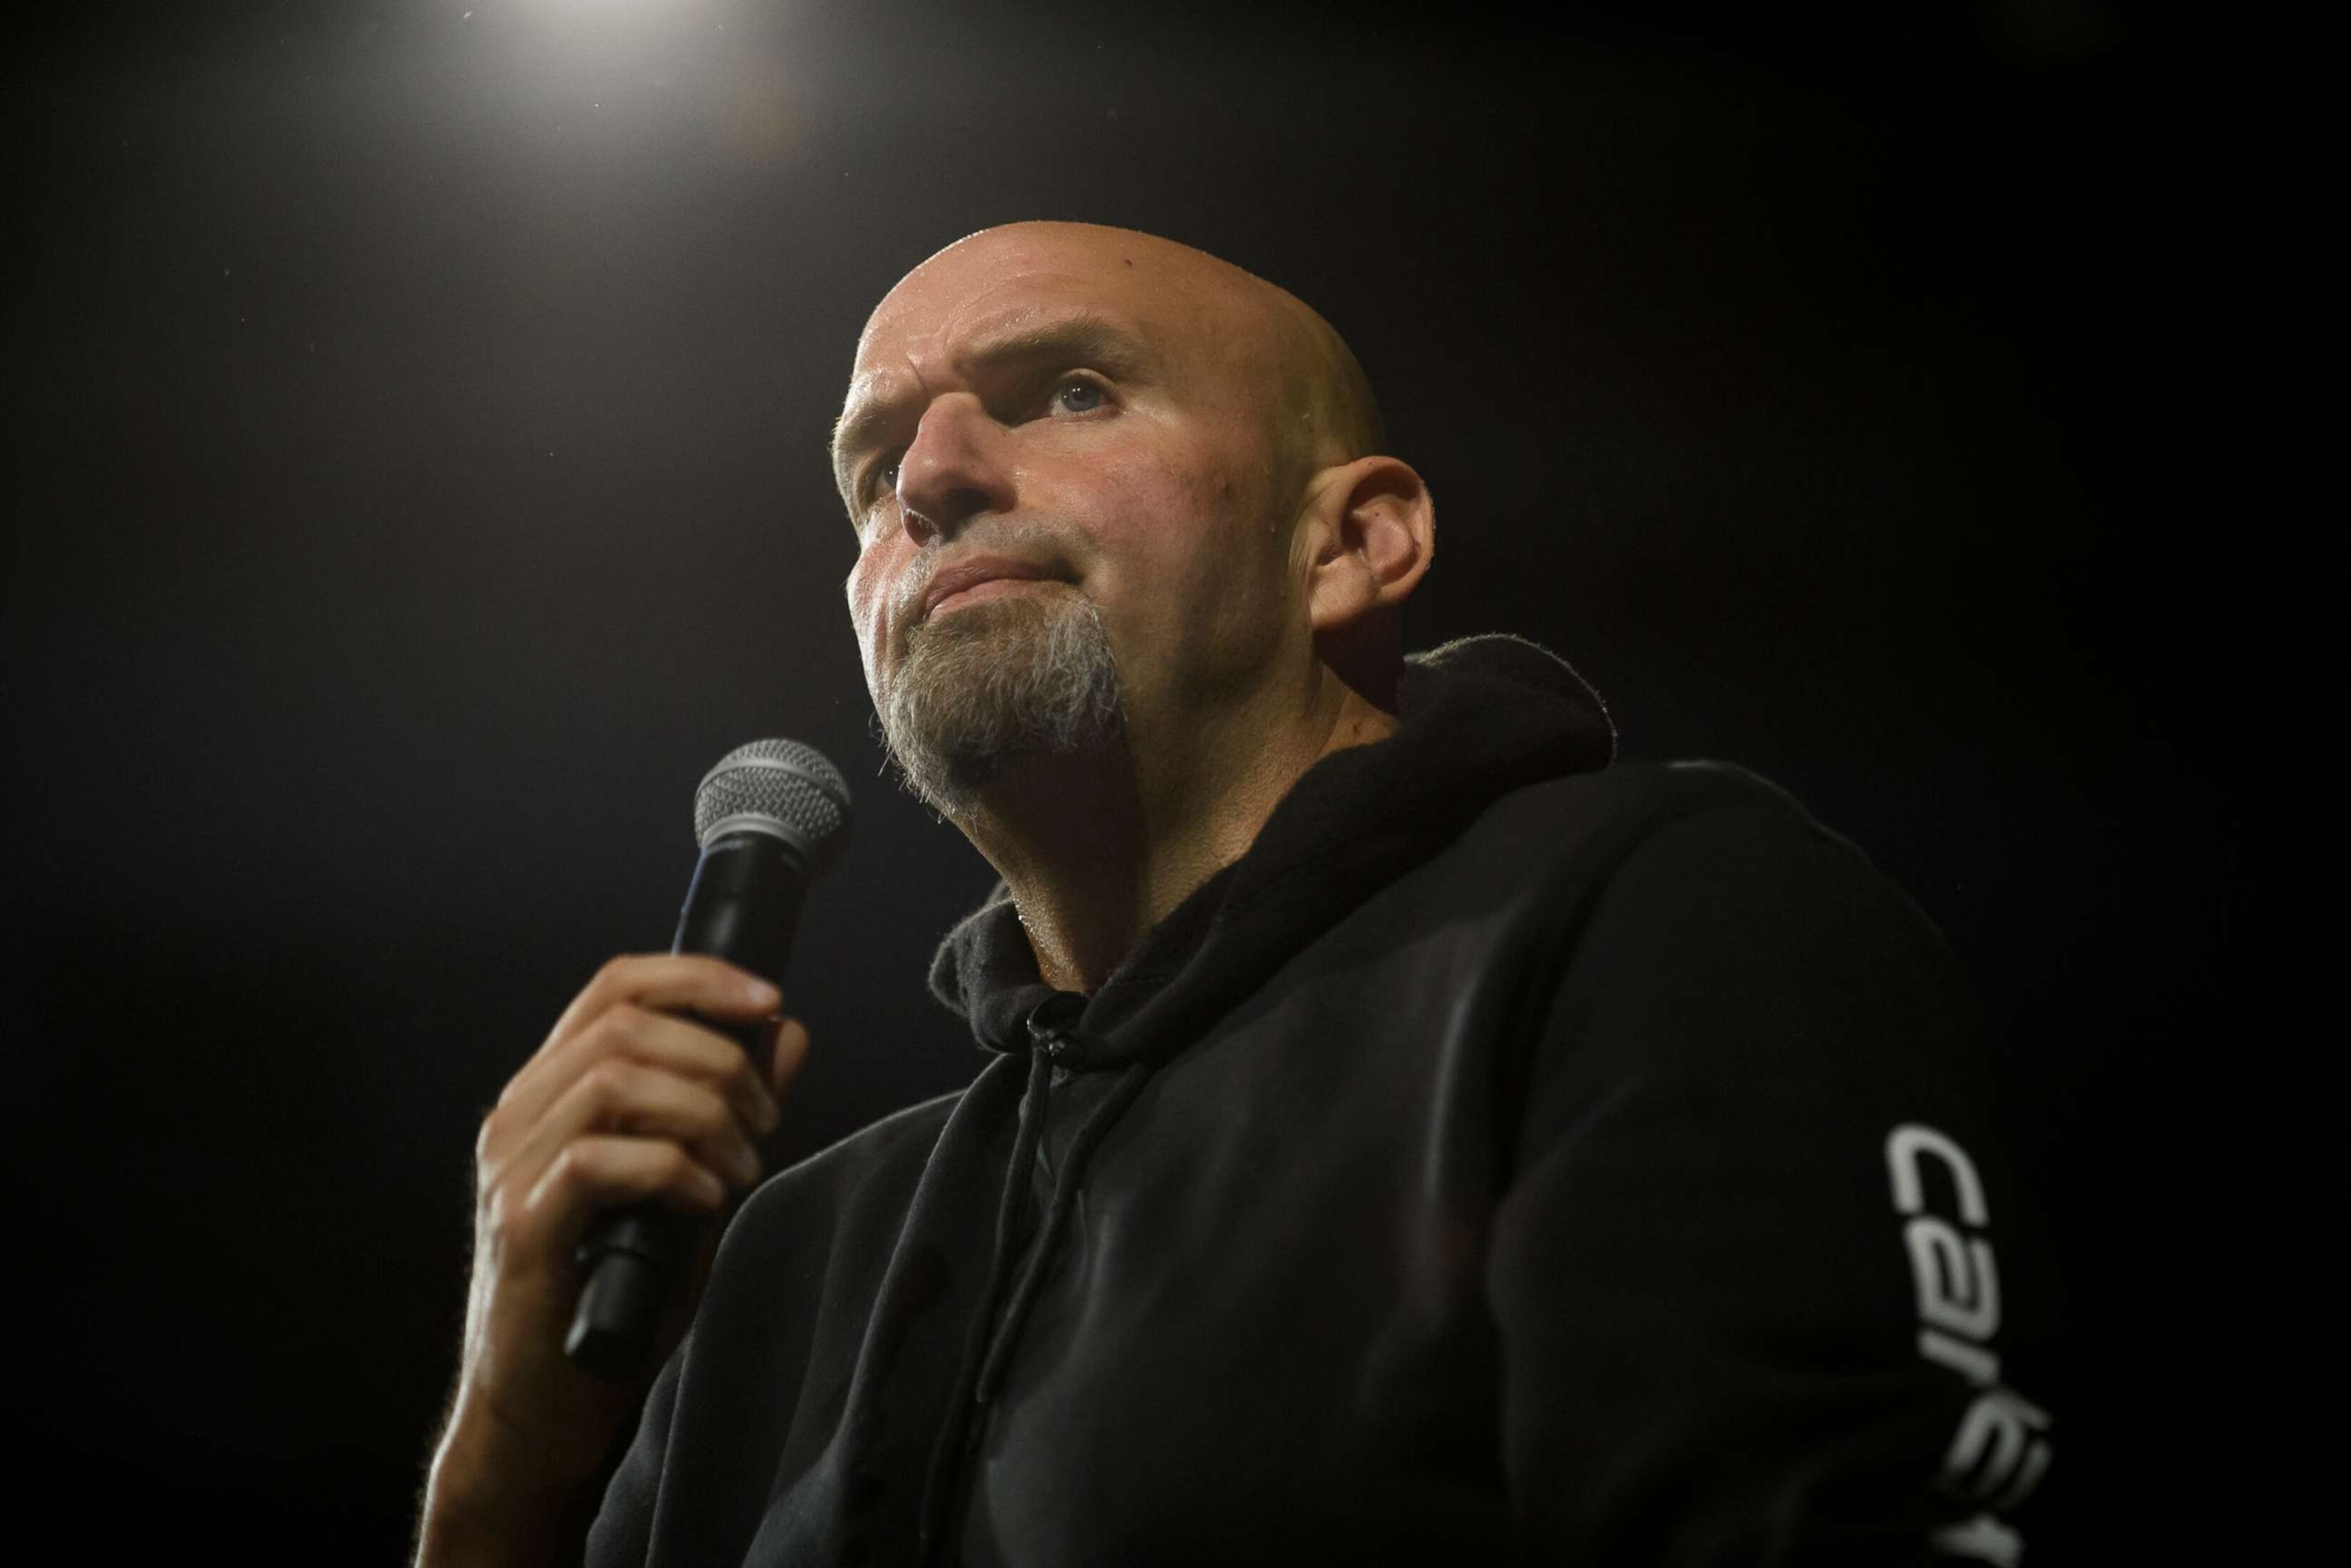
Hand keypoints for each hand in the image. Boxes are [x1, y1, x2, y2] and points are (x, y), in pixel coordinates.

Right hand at [416, 955, 810, 1564]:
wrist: (546, 1407)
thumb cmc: (616, 1293)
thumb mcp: (691, 1182)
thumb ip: (730, 1107)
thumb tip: (785, 1032)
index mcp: (551, 1093)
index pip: (615, 987)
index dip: (698, 979)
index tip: (770, 1002)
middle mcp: (519, 1118)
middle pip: (625, 1027)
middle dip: (720, 1061)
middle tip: (765, 1125)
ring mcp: (511, 1172)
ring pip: (613, 1082)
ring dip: (703, 1114)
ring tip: (740, 1169)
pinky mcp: (521, 1229)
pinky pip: (596, 1160)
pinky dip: (670, 1167)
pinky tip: (705, 1203)